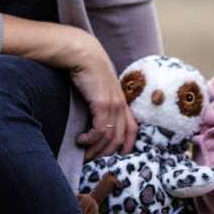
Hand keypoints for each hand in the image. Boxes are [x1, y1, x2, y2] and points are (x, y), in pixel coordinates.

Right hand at [61, 27, 137, 160]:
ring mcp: (113, 105)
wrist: (84, 54)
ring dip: (95, 150)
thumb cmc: (88, 69)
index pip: (133, 129)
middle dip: (106, 153)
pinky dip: (89, 140)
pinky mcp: (102, 105)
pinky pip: (99, 131)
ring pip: (109, 138)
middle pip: (120, 139)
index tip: (118, 155)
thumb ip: (102, 100)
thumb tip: (94, 114)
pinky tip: (80, 140)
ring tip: (83, 153)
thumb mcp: (100, 87)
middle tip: (92, 159)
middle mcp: (121, 105)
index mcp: (122, 101)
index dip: (128, 145)